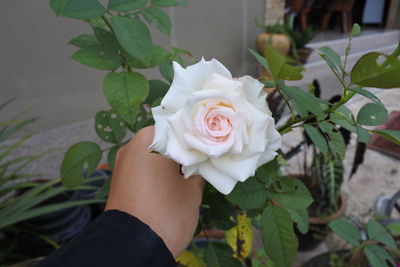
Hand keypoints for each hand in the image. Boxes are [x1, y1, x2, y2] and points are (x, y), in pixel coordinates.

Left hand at [105, 126, 204, 257]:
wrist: (133, 248)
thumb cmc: (166, 213)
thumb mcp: (191, 192)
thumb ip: (200, 171)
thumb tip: (205, 163)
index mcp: (149, 140)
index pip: (179, 126)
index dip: (197, 134)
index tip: (211, 142)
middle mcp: (132, 146)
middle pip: (164, 139)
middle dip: (183, 148)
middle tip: (204, 156)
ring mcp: (123, 163)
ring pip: (153, 152)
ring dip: (171, 159)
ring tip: (192, 169)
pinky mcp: (120, 180)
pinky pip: (143, 166)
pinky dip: (158, 170)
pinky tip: (174, 180)